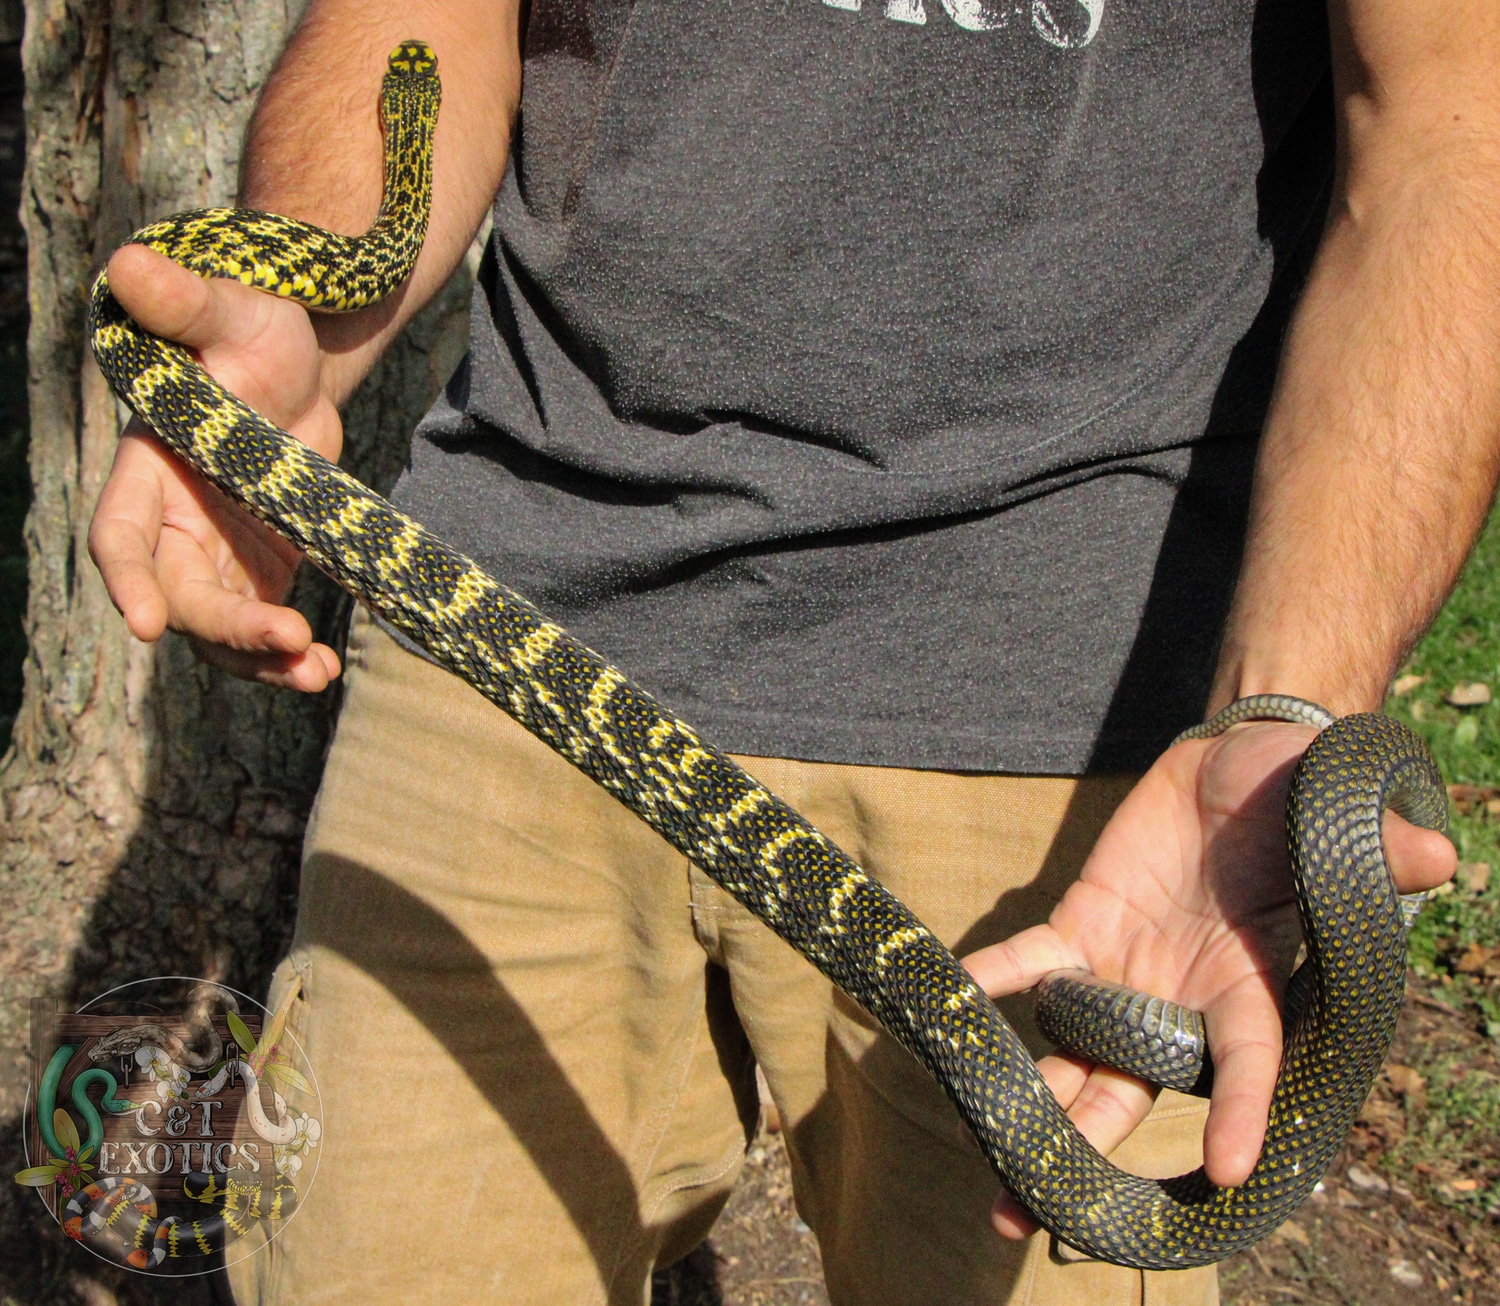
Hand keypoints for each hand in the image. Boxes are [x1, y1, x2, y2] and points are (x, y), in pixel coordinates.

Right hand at [88, 244, 344, 690]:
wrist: (302, 365)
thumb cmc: (253, 329)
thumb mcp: (231, 310)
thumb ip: (187, 302)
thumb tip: (132, 265)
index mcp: (149, 467)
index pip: (120, 534)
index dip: (129, 579)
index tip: (149, 624)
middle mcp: (172, 521)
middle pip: (180, 594)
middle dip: (226, 626)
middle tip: (287, 638)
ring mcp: (215, 554)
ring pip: (219, 629)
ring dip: (259, 661)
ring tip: (316, 674)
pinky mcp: (260, 570)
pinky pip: (263, 628)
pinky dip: (287, 657)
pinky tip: (325, 672)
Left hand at [963, 720, 1455, 1239]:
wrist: (1231, 769)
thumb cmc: (1294, 802)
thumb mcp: (1331, 821)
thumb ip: (1375, 849)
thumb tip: (1440, 858)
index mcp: (1252, 987)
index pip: (1248, 1060)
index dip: (1242, 1111)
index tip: (1229, 1168)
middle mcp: (1183, 998)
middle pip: (1131, 1090)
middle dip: (1086, 1148)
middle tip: (1030, 1212)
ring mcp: (1126, 968)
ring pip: (1073, 1051)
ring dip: (1029, 1095)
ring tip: (983, 1152)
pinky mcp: (1082, 925)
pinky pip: (1031, 962)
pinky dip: (993, 978)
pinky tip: (954, 1000)